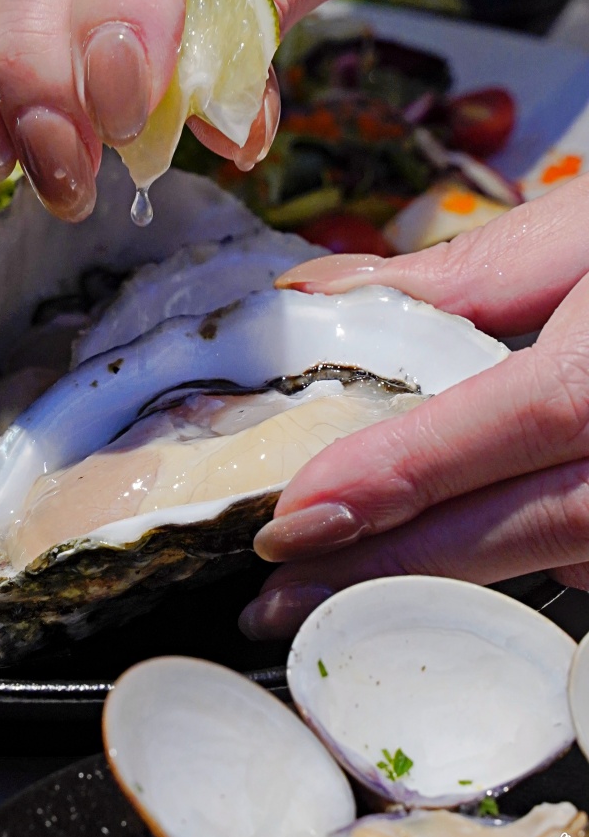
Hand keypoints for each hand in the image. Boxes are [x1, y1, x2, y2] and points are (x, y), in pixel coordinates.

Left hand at [239, 175, 588, 639]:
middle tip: (278, 602)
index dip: (385, 483)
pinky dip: (528, 555)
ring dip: (445, 575)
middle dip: (383, 571)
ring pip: (554, 562)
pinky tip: (464, 546)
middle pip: (510, 533)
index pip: (485, 437)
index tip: (288, 522)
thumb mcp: (584, 234)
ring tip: (342, 581)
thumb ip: (459, 280)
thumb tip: (327, 293)